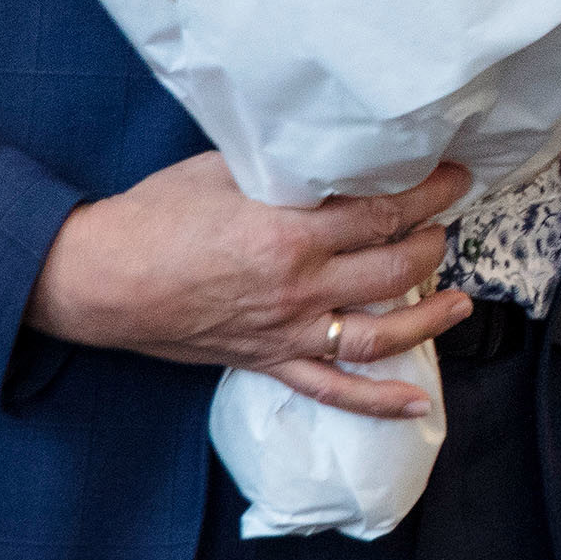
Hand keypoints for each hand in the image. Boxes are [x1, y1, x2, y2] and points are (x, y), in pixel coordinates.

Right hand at [26, 153, 473, 423]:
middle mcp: (297, 287)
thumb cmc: (154, 215)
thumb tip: (335, 154)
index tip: (452, 177)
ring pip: (378, 333)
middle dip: (432, 241)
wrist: (100, 278)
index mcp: (288, 233)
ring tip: (460, 302)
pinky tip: (416, 404)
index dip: (427, 194)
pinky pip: (331, 390)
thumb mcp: (224, 170)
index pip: (382, 213)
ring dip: (428, 318)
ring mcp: (285, 331)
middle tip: (445, 220)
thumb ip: (285, 170)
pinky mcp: (267, 360)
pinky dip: (378, 402)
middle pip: (393, 267)